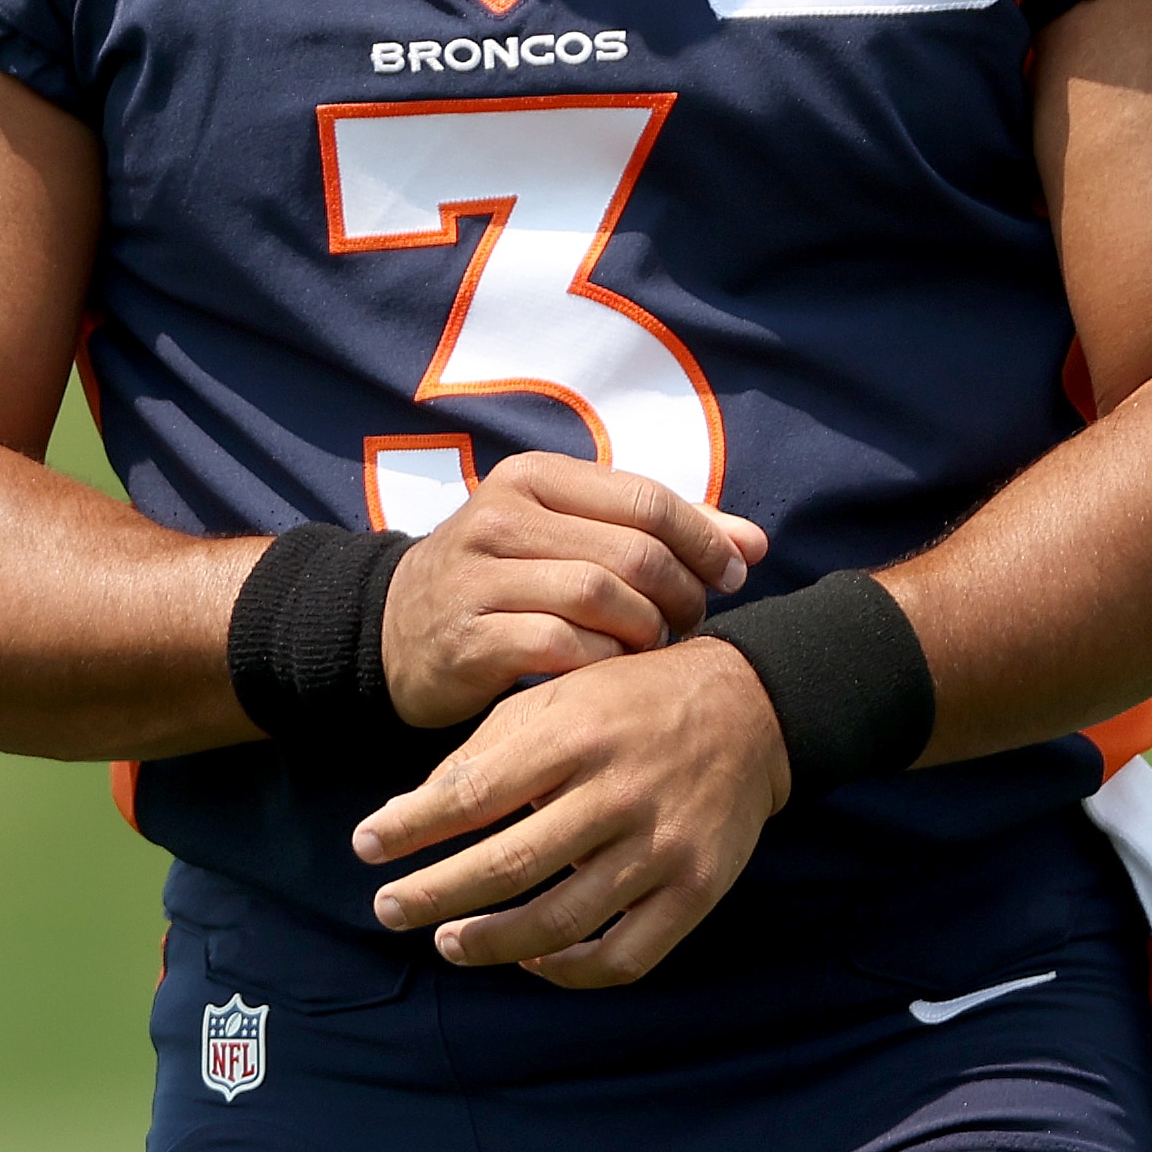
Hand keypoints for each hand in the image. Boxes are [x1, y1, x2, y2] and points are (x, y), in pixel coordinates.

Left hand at [351, 639, 789, 987]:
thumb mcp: (557, 697)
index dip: (413, 826)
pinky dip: (568, 971)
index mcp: (576, 734)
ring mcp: (662, 849)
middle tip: (388, 909)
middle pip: (511, 865)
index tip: (365, 846)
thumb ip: (486, 751)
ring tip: (448, 942)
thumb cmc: (631, 699)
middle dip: (436, 894)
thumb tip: (409, 811)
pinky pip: (623, 957)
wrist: (752, 708)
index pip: (476, 792)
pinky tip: (530, 958)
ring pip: (561, 922)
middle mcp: (619, 793)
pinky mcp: (696, 890)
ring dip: (492, 942)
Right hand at [380, 454, 768, 727]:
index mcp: (534, 477)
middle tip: (691, 624)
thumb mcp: (568, 536)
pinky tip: (612, 674)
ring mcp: (479, 576)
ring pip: (600, 598)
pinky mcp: (468, 637)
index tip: (731, 577)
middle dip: (681, 594)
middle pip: (631, 552)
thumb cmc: (506, 578)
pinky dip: (604, 664)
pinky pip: (562, 648)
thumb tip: (755, 544)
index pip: (646, 498)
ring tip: (653, 649)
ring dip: (646, 632)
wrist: (395, 630)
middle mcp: (501, 516)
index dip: (704, 539)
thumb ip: (659, 532)